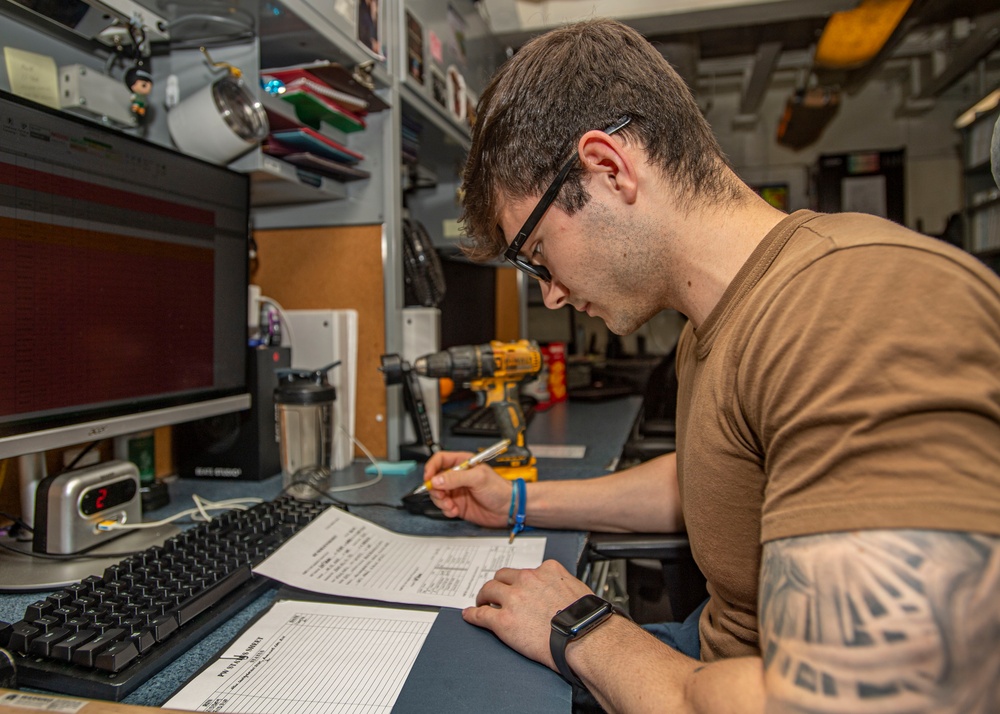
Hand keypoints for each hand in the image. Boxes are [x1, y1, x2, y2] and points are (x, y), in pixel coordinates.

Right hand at [423, 450, 511, 527]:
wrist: (508, 508)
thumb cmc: (499, 488)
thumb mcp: (478, 478)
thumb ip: (456, 478)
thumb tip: (436, 479)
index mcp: (463, 463)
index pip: (440, 460)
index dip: (431, 467)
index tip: (428, 478)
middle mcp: (457, 477)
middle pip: (435, 479)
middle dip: (435, 489)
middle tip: (442, 495)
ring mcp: (457, 491)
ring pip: (437, 494)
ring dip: (441, 501)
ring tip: (450, 505)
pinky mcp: (458, 505)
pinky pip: (444, 507)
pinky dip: (446, 510)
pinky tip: (455, 511)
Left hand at [463, 559, 593, 669]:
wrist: (583, 638)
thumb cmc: (586, 619)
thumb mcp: (578, 589)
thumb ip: (563, 586)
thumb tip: (563, 594)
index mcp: (547, 571)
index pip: (527, 571)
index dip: (520, 581)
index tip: (518, 586)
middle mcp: (527, 580)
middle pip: (503, 576)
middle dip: (499, 583)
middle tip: (495, 592)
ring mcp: (513, 599)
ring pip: (489, 590)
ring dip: (483, 596)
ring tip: (481, 602)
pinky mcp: (503, 621)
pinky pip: (481, 614)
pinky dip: (473, 614)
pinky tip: (470, 615)